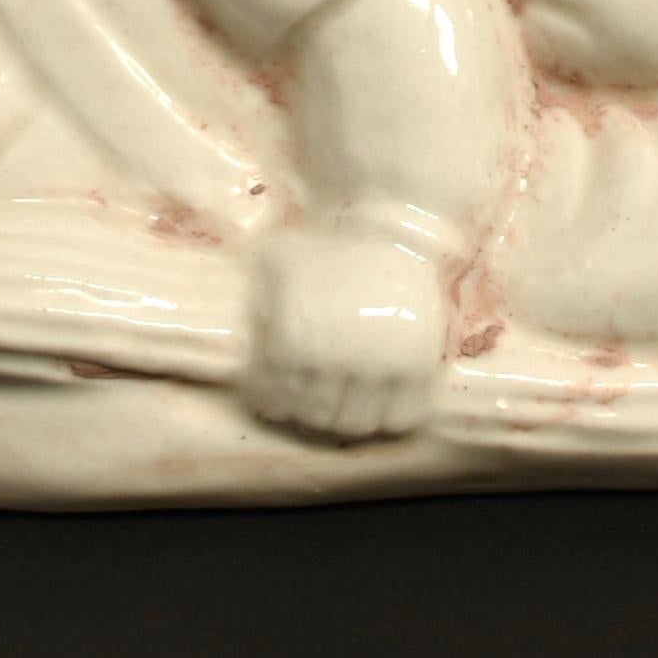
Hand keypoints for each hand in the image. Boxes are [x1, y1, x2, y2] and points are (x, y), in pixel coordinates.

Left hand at [243, 223, 447, 439]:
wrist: (392, 233)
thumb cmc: (328, 248)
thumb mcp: (276, 265)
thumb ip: (255, 304)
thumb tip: (241, 340)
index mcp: (292, 340)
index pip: (275, 403)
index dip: (276, 400)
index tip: (284, 393)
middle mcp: (333, 360)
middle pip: (315, 417)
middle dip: (310, 409)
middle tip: (317, 394)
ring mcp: (377, 366)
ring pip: (356, 424)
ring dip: (348, 416)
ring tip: (347, 399)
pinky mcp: (416, 366)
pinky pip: (400, 417)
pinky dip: (389, 416)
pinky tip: (380, 400)